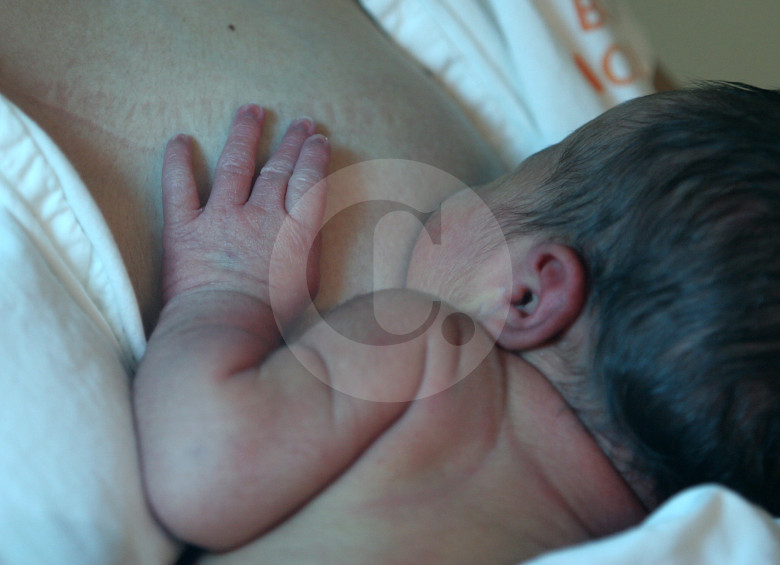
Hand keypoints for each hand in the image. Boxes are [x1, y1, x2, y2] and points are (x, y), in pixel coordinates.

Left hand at [160, 105, 329, 323]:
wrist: (224, 333)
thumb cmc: (270, 321)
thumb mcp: (308, 286)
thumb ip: (309, 251)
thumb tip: (311, 230)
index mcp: (294, 232)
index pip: (310, 182)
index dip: (314, 156)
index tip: (318, 138)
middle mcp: (260, 217)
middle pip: (279, 168)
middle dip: (291, 141)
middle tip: (300, 121)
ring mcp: (221, 219)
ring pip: (235, 165)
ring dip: (245, 135)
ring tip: (251, 111)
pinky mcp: (184, 229)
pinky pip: (178, 186)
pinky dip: (176, 161)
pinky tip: (180, 139)